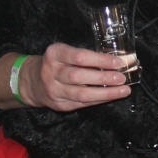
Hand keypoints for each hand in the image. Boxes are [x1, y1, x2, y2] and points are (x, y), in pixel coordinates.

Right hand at [18, 44, 132, 111]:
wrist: (34, 81)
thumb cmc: (57, 63)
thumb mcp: (64, 52)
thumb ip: (85, 56)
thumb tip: (117, 61)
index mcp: (54, 54)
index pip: (79, 57)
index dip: (100, 60)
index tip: (118, 62)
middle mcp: (51, 72)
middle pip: (79, 77)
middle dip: (103, 78)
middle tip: (122, 78)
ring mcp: (54, 90)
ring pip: (81, 94)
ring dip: (105, 93)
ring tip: (123, 90)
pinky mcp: (59, 105)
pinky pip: (82, 104)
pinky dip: (99, 100)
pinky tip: (112, 97)